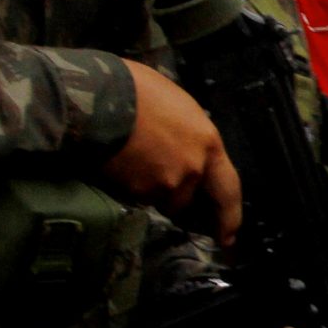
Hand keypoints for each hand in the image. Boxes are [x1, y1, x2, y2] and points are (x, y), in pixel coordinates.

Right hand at [102, 60, 242, 245]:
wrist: (97, 99)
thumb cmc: (136, 89)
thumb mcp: (178, 106)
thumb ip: (190, 135)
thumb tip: (186, 147)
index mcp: (208, 144)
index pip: (227, 189)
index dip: (229, 217)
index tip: (229, 238)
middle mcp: (191, 169)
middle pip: (188, 200)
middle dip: (181, 205)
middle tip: (168, 198)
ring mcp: (164, 184)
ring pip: (159, 199)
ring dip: (149, 190)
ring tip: (132, 161)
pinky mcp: (135, 192)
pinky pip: (134, 196)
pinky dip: (127, 186)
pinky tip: (117, 163)